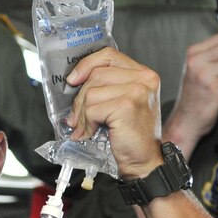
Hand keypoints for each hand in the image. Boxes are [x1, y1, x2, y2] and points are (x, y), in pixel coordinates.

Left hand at [65, 48, 164, 179]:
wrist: (144, 162)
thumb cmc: (132, 136)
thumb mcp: (122, 103)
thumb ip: (107, 87)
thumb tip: (75, 82)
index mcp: (143, 74)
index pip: (108, 55)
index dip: (87, 65)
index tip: (73, 80)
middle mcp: (144, 78)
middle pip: (96, 74)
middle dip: (80, 98)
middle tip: (76, 118)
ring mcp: (137, 90)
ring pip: (92, 92)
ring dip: (83, 114)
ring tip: (85, 128)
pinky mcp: (127, 105)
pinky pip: (93, 109)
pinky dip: (87, 124)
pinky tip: (91, 133)